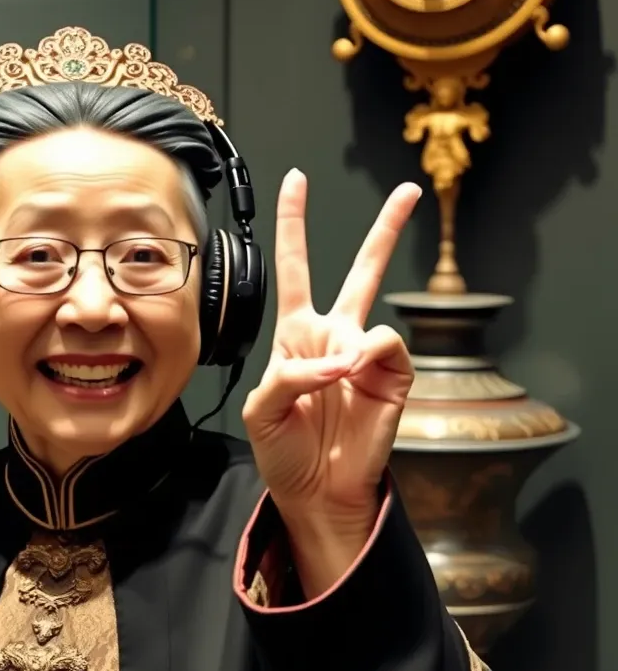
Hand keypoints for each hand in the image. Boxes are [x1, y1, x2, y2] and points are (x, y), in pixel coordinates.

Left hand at [242, 169, 419, 563]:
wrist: (316, 491)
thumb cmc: (282, 450)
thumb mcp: (260, 410)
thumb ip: (287, 375)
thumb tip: (339, 358)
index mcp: (296, 335)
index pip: (295, 268)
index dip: (294, 224)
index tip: (296, 180)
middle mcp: (334, 336)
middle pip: (362, 269)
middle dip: (386, 230)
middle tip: (409, 191)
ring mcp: (366, 354)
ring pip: (375, 305)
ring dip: (343, 345)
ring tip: (333, 383)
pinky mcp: (394, 374)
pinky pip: (384, 342)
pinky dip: (364, 356)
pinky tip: (353, 377)